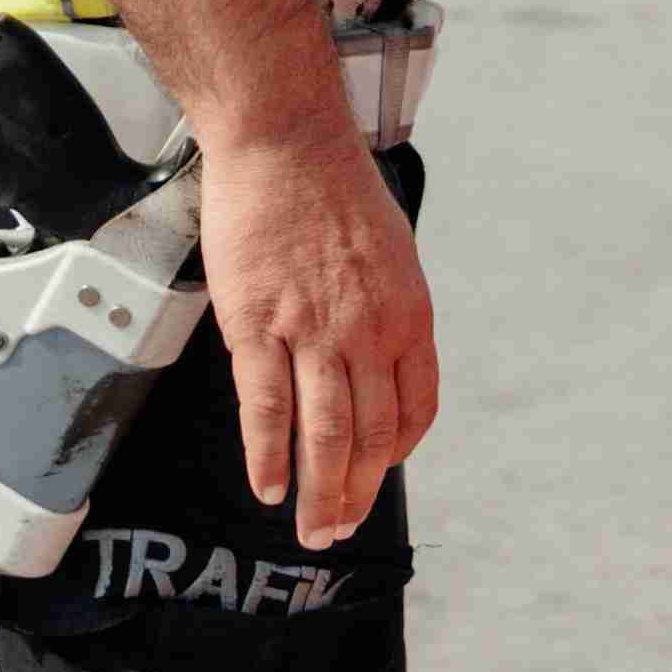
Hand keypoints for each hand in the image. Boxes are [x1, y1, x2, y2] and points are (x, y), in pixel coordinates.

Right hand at [202, 122, 440, 543]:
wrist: (286, 141)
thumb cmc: (335, 188)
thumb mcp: (390, 252)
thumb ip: (384, 310)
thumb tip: (370, 358)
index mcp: (409, 315)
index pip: (415, 409)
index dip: (395, 452)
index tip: (376, 473)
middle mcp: (368, 332)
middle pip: (369, 437)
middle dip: (356, 494)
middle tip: (339, 530)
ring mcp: (312, 332)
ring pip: (323, 435)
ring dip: (320, 494)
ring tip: (313, 531)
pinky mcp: (256, 325)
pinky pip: (266, 407)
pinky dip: (269, 456)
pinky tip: (268, 487)